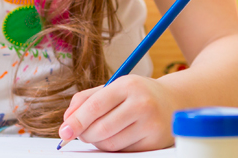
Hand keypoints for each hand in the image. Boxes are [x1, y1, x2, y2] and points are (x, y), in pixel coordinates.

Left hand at [60, 75, 176, 151]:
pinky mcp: (155, 142)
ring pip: (111, 143)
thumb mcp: (114, 87)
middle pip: (101, 128)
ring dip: (97, 142)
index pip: (96, 106)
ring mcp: (151, 124)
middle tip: (79, 133)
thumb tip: (67, 121)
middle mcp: (142, 104)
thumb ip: (86, 100)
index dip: (76, 120)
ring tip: (98, 133)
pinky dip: (113, 147)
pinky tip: (116, 136)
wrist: (173, 101)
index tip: (64, 131)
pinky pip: (124, 151)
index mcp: (128, 85)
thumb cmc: (137, 94)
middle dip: (85, 134)